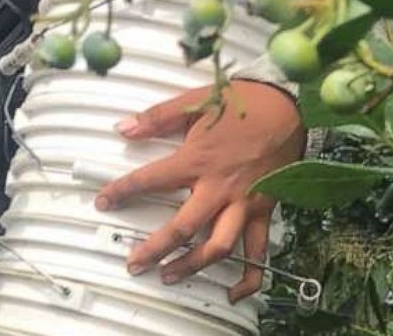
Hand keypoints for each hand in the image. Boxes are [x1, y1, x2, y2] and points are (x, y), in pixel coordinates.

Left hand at [94, 80, 304, 302]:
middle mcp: (219, 187)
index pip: (151, 180)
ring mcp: (243, 203)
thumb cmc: (242, 102)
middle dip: (155, 248)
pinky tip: (234, 292)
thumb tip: (123, 128)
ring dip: (192, 265)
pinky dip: (249, 275)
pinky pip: (258, 250)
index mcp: (197, 160)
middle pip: (182, 227)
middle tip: (134, 263)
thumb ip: (158, 117)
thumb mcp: (196, 101)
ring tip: (169, 275)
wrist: (289, 106)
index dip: (123, 191)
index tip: (103, 201)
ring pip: (217, 246)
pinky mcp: (264, 210)